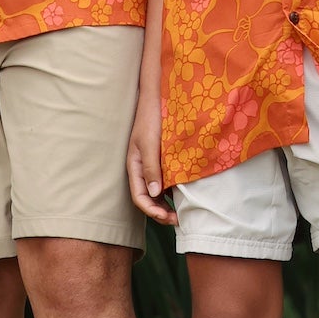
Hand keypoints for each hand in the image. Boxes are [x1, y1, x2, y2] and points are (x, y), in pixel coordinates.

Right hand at [125, 90, 175, 225]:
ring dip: (166, 205)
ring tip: (181, 212)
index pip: (139, 197)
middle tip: (179, 220)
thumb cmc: (151, 118)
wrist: (157, 98)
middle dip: (160, 213)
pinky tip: (183, 194)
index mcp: (134, 166)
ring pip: (156, 192)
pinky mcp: (162, 160)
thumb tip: (155, 194)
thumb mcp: (150, 142)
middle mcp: (142, 169)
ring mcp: (152, 165)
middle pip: (148, 199)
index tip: (167, 217)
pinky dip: (171, 192)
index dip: (152, 211)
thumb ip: (151, 167)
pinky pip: (165, 181)